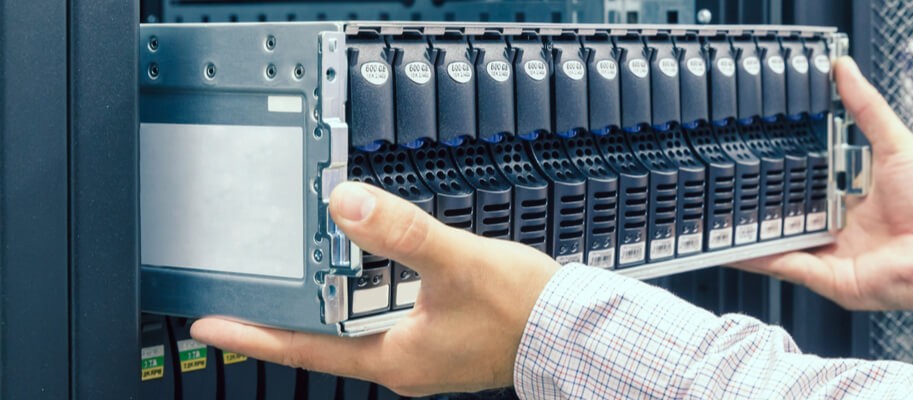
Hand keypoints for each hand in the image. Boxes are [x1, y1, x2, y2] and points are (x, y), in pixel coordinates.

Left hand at [191, 182, 560, 395]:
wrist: (572, 330)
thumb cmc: (523, 308)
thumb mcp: (457, 262)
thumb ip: (402, 232)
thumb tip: (346, 204)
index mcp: (396, 358)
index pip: (306, 350)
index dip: (254, 335)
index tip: (209, 326)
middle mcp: (403, 366)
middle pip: (325, 345)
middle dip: (283, 320)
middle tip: (241, 298)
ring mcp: (423, 358)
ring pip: (355, 334)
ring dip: (325, 310)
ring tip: (292, 283)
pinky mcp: (442, 344)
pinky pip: (384, 325)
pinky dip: (361, 304)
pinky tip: (362, 280)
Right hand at [731, 58, 912, 310]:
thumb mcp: (895, 145)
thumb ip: (867, 109)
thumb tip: (845, 69)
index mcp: (848, 200)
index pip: (804, 183)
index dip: (779, 170)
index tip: (753, 150)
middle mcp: (836, 229)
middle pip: (786, 213)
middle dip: (755, 201)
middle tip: (724, 180)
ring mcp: (830, 255)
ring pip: (778, 241)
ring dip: (748, 231)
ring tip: (716, 215)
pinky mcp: (829, 279)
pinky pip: (786, 267)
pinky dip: (758, 259)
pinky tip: (733, 247)